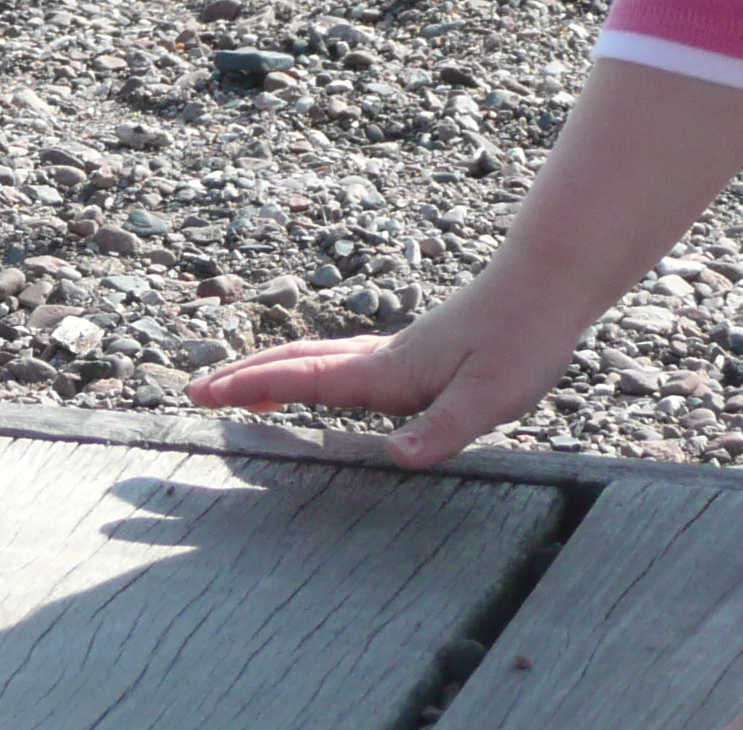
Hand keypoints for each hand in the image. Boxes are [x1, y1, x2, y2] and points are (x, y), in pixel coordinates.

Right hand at [184, 268, 580, 468]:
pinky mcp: (412, 352)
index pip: (304, 380)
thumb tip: (395, 459)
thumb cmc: (521, 337)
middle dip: (242, 378)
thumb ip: (441, 428)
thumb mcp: (490, 395)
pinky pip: (339, 362)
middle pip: (295, 362)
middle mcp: (380, 358)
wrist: (545, 283)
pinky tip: (316, 382)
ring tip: (238, 388)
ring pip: (314, 358)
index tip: (203, 395)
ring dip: (269, 371)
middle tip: (197, 392)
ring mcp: (394, 351)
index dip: (250, 388)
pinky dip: (305, 369)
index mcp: (387, 371)